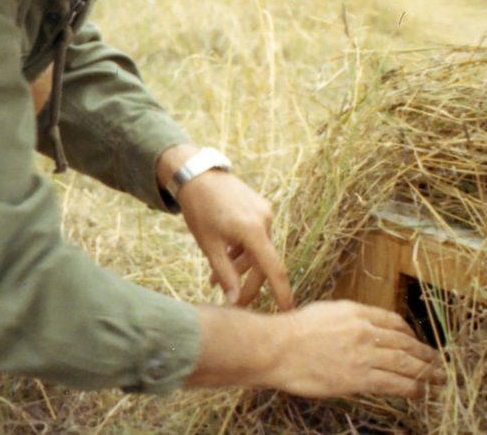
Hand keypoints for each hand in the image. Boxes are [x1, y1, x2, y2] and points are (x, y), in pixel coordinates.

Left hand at [160, 145, 291, 309]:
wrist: (197, 174)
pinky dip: (241, 250)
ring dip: (240, 267)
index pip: (273, 268)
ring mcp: (264, 213)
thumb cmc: (199, 210)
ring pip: (257, 250)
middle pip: (263, 262)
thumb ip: (225, 274)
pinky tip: (224, 256)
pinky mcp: (259, 208)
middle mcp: (264, 221)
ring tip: (215, 279)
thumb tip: (235, 302)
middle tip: (234, 303)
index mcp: (253, 230)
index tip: (288, 311)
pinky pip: (254, 236)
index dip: (282, 292)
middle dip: (248, 284)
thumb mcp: (208, 245)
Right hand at [268, 301, 445, 397]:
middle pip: (405, 342)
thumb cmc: (293, 331)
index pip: (393, 321)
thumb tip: (363, 327)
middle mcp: (365, 330)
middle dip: (426, 354)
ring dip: (426, 372)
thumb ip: (348, 318)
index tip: (416, 341)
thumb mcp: (325, 312)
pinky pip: (393, 383)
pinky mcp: (358, 378)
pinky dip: (411, 388)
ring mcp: (363, 354)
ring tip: (438, 379)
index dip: (410, 333)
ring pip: (405, 362)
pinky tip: (420, 392)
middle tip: (439, 363)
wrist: (278, 348)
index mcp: (356, 311)